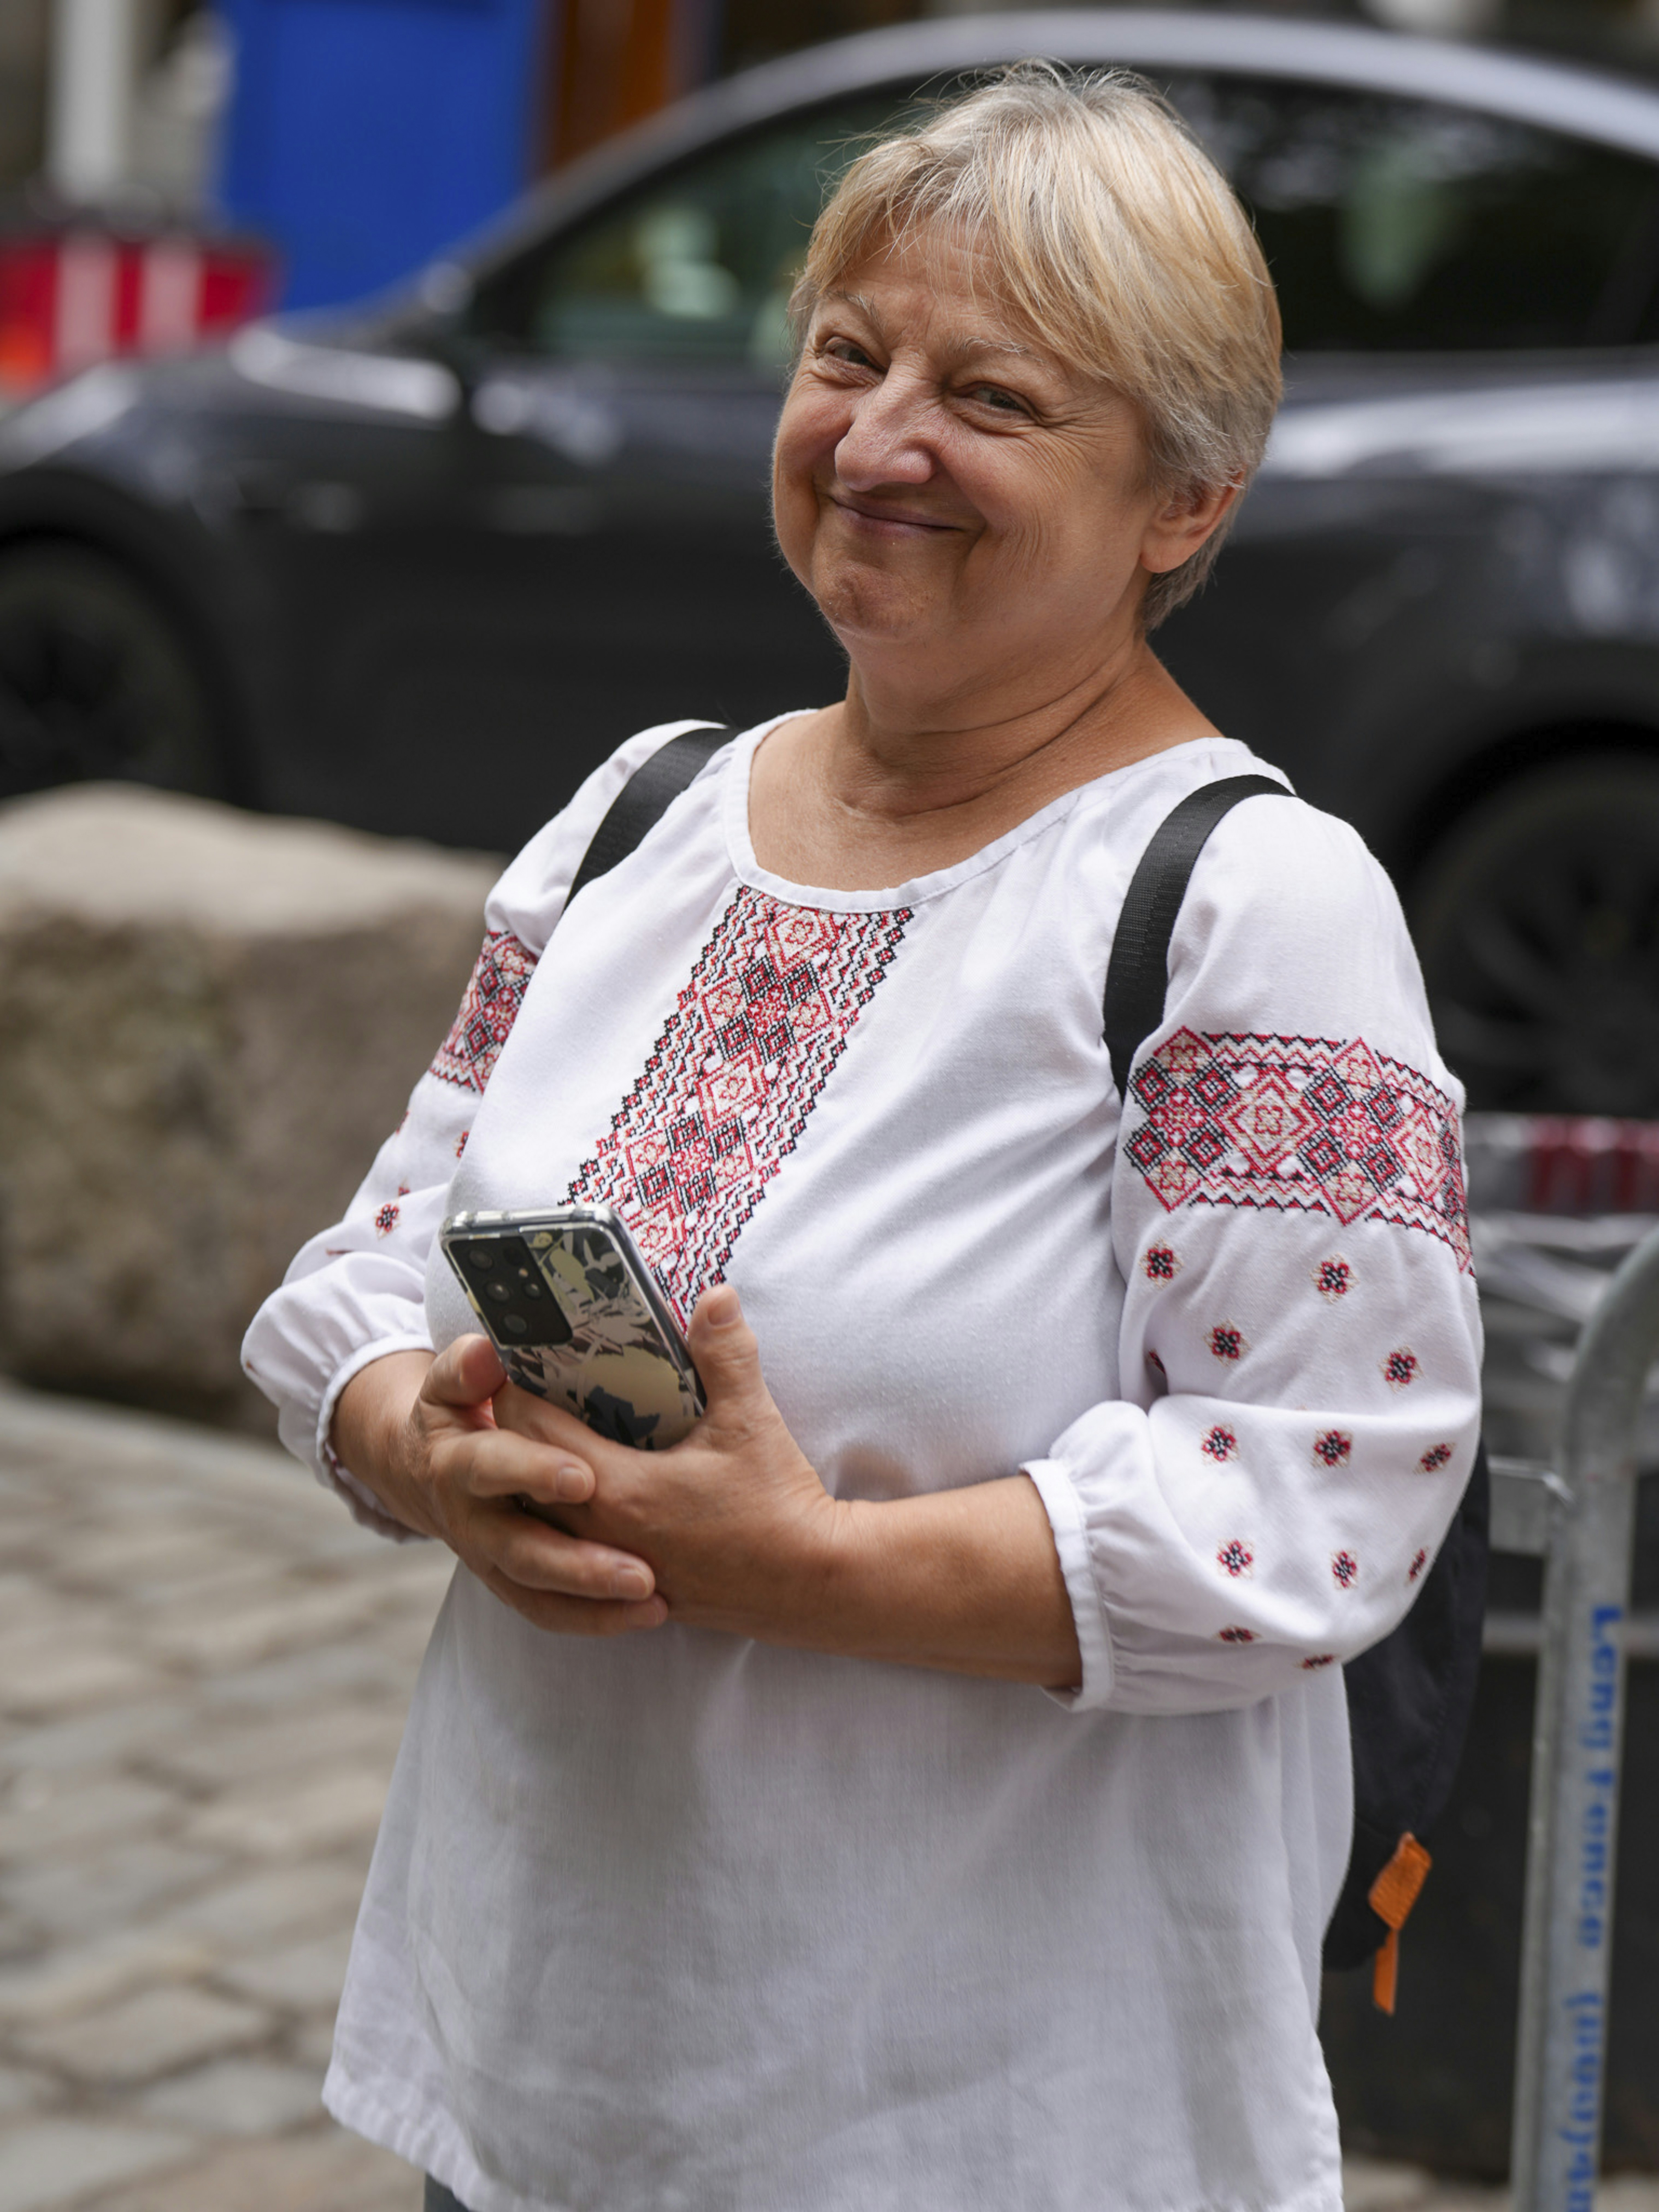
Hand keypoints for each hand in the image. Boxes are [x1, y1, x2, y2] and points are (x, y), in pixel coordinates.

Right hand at [330, 1338, 667, 1637]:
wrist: (424, 1466)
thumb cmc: (458, 1408)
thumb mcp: (453, 1381)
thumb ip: (469, 1366)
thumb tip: (489, 1353)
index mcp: (457, 1461)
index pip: (490, 1465)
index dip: (532, 1471)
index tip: (584, 1477)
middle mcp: (470, 1519)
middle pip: (519, 1548)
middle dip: (577, 1563)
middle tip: (638, 1571)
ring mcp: (490, 1559)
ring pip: (537, 1591)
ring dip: (594, 1601)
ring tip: (654, 1600)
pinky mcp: (510, 1583)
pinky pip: (548, 1612)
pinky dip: (594, 1619)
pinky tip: (648, 1614)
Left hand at [494, 1284, 839, 1641]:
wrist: (811, 1583)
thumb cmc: (778, 1506)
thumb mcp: (751, 1422)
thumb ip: (726, 1355)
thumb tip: (716, 1296)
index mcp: (620, 1490)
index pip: (530, 1433)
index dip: (516, 1392)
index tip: (521, 1359)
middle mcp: (601, 1536)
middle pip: (517, 1479)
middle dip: (514, 1433)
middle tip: (528, 1391)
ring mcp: (611, 1570)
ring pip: (536, 1524)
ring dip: (532, 1482)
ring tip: (545, 1439)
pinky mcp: (627, 1590)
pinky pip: (567, 1552)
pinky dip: (558, 1520)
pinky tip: (579, 1494)